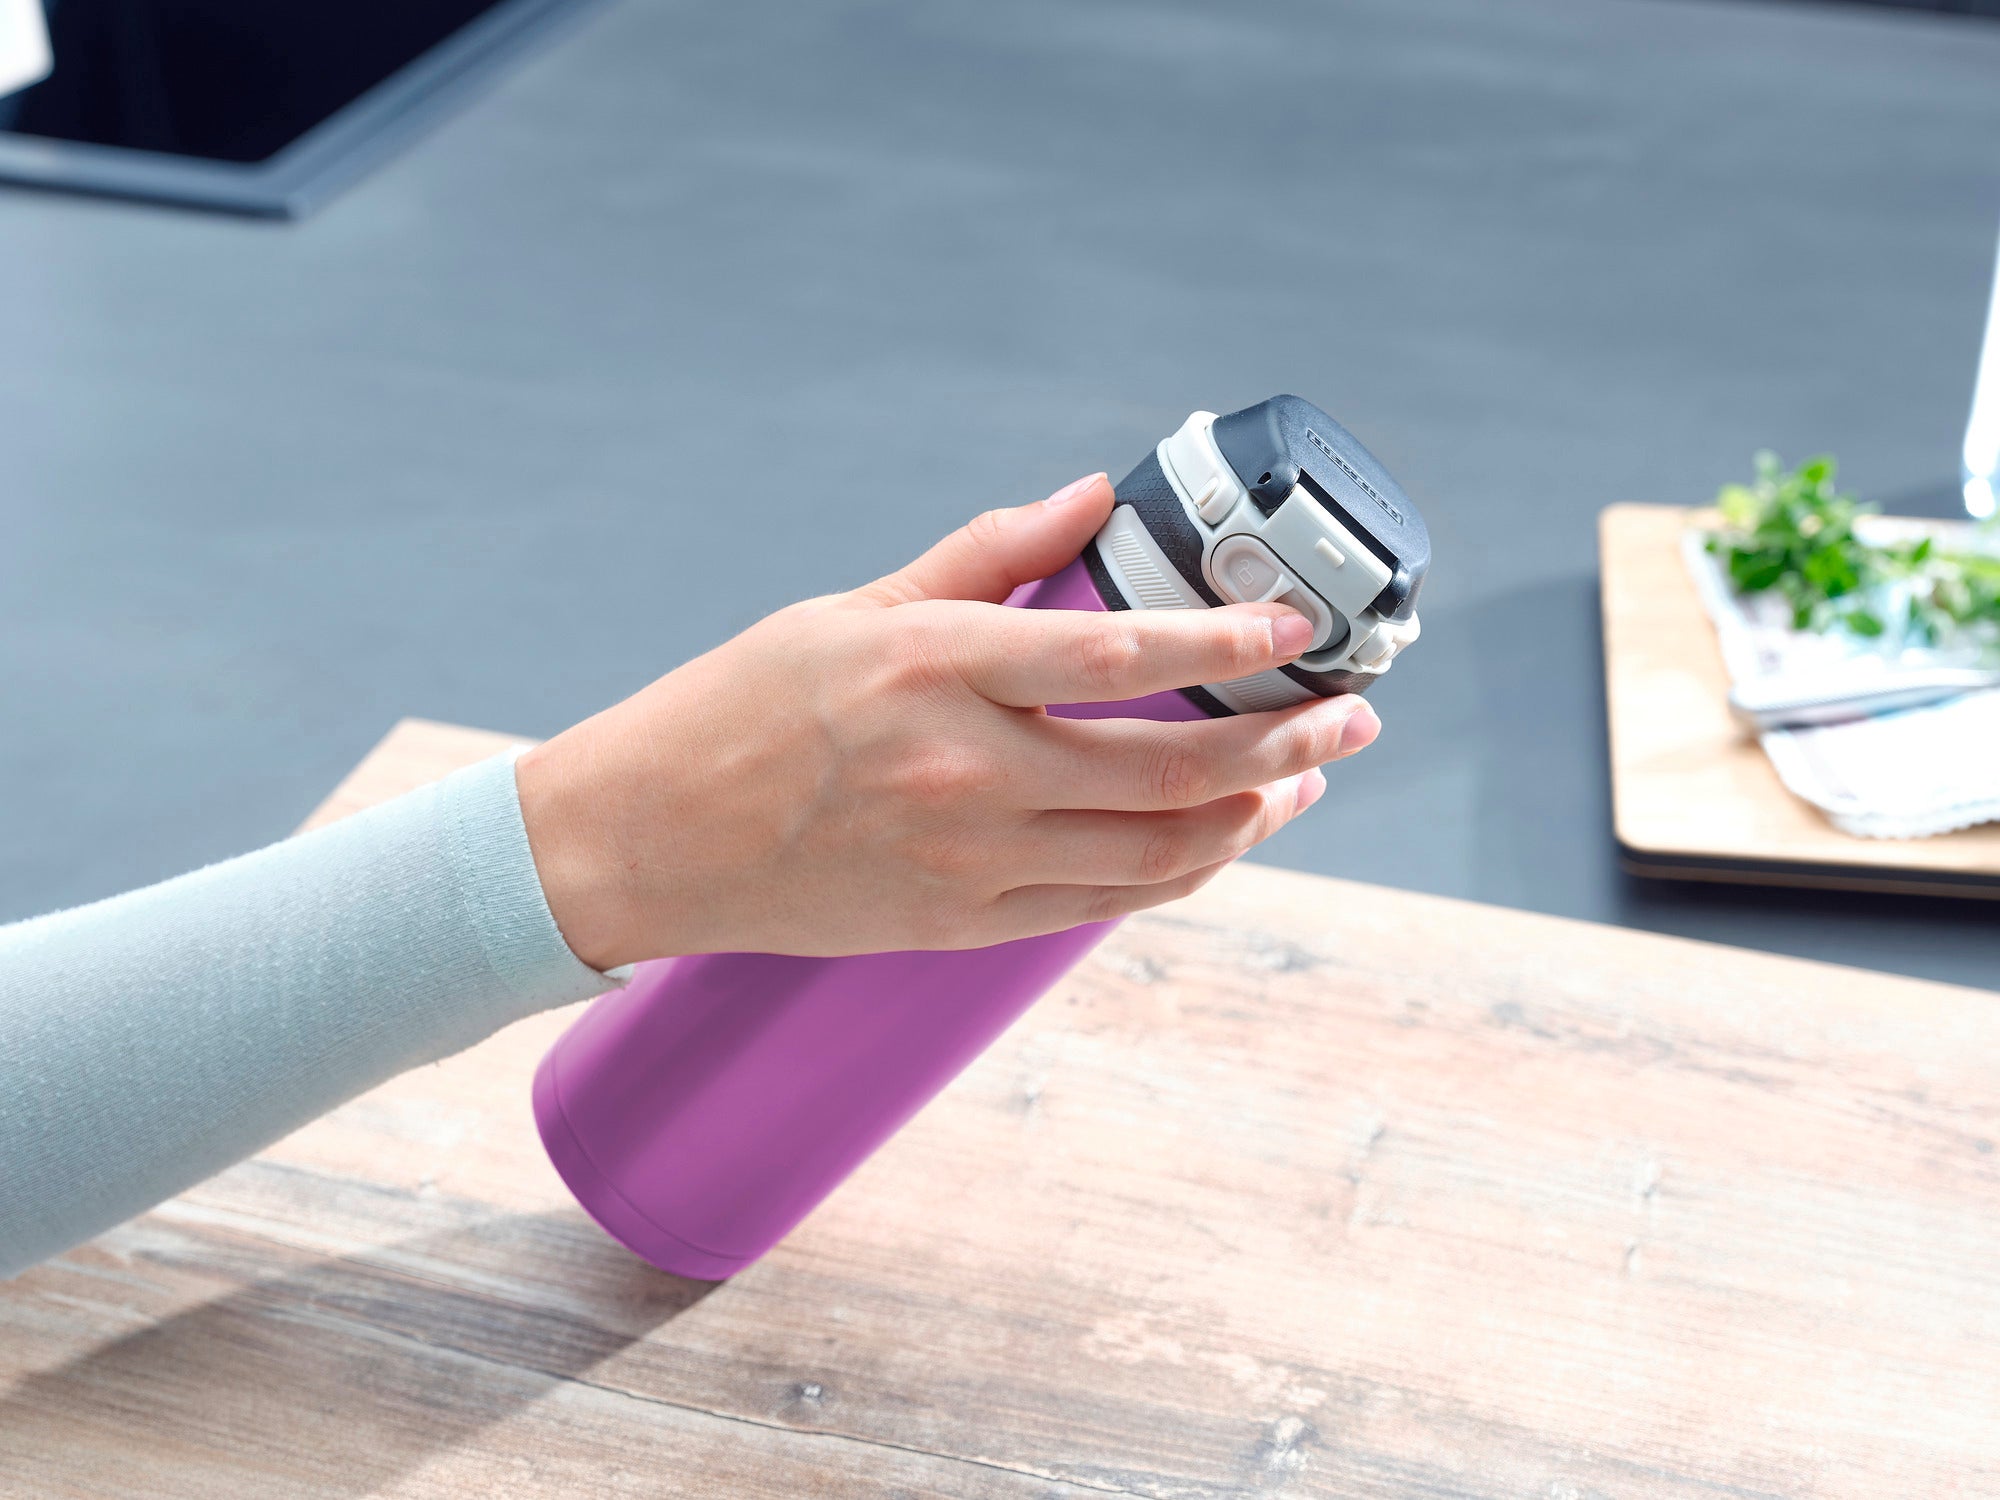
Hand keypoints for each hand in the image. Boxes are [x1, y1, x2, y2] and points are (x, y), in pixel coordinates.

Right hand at [515, 474, 1381, 969]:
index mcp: (934, 669)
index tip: (1298, 626)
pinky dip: (1181, 870)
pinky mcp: (963, 924)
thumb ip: (984, 553)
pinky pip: (1106, 903)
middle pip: (1170, 769)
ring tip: (1307, 775)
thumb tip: (1089, 495)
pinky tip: (1221, 835)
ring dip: (1253, 815)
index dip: (1227, 642)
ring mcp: (967, 861)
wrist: (648, 841)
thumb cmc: (742, 707)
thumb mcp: (853, 607)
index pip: (1118, 655)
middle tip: (1353, 714)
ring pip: (1157, 853)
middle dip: (1286, 741)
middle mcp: (963, 772)